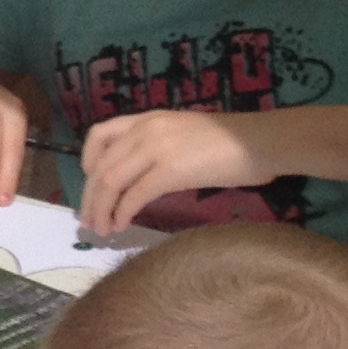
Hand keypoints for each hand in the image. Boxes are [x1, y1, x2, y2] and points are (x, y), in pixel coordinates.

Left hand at [74, 108, 276, 236]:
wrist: (261, 141)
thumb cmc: (230, 142)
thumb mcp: (182, 134)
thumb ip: (156, 148)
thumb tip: (139, 176)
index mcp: (147, 119)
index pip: (99, 134)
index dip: (86, 162)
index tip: (89, 185)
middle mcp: (145, 130)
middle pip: (100, 166)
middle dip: (89, 198)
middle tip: (88, 221)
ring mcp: (156, 148)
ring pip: (110, 182)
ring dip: (101, 209)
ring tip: (101, 229)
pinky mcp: (170, 171)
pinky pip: (134, 195)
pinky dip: (123, 213)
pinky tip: (123, 225)